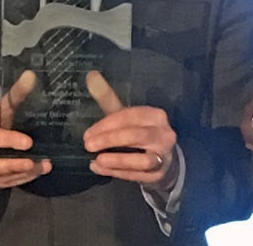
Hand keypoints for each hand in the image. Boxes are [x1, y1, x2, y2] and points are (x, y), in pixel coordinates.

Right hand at [0, 70, 50, 188]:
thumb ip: (13, 97)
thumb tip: (31, 75)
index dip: (9, 140)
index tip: (28, 142)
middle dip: (15, 164)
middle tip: (35, 161)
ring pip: (3, 176)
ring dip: (24, 173)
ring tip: (44, 166)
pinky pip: (7, 184)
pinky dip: (23, 179)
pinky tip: (37, 172)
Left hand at [82, 71, 178, 190]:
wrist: (164, 159)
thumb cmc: (140, 132)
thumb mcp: (127, 115)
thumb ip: (108, 98)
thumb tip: (91, 75)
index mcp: (156, 115)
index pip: (131, 116)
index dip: (107, 124)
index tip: (88, 133)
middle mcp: (164, 135)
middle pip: (136, 135)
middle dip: (110, 140)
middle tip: (88, 145)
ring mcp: (164, 156)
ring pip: (142, 159)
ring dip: (117, 160)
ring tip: (96, 160)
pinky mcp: (159, 175)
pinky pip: (137, 175)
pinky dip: (117, 172)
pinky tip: (99, 168)